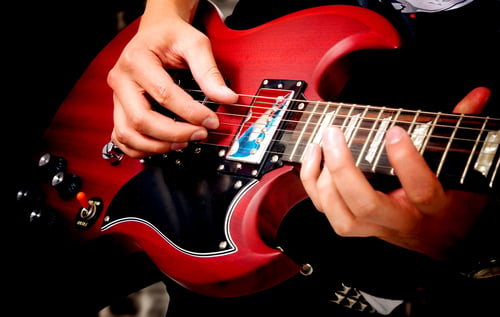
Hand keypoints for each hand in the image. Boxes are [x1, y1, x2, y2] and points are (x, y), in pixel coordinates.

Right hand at [107, 0, 237, 157]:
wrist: (156, 31)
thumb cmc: (171, 35)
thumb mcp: (194, 43)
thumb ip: (209, 71)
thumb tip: (227, 97)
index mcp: (137, 61)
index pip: (164, 95)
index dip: (190, 113)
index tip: (212, 121)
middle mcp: (121, 80)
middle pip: (141, 120)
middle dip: (173, 134)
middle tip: (199, 134)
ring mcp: (117, 96)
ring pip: (128, 134)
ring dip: (157, 146)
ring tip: (183, 143)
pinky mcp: (119, 108)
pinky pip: (121, 137)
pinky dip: (140, 148)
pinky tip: (162, 146)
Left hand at [300, 87, 491, 259]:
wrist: (443, 242)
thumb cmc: (452, 204)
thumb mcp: (463, 168)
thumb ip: (462, 129)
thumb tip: (478, 95)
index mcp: (432, 207)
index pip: (421, 190)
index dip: (406, 162)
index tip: (395, 130)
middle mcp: (400, 221)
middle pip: (367, 205)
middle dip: (344, 169)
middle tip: (335, 133)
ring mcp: (375, 228)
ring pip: (342, 218)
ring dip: (323, 180)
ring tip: (321, 144)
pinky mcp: (357, 227)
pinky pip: (326, 212)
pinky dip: (312, 185)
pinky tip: (312, 157)